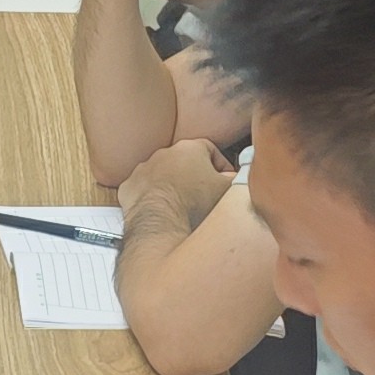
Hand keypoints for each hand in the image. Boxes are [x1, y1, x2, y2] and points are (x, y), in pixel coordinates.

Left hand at [118, 137, 235, 232]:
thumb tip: (245, 177)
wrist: (162, 226)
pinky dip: (153, 200)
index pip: (211, 151)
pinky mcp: (129, 189)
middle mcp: (163, 154)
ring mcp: (143, 170)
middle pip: (186, 163)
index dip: (221, 167)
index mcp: (190, 148)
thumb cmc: (194, 207)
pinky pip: (144, 191)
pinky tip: (164, 213)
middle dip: (197, 178)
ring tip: (185, 208)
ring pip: (163, 177)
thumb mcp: (229, 191)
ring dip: (174, 188)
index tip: (226, 181)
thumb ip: (240, 179)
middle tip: (207, 197)